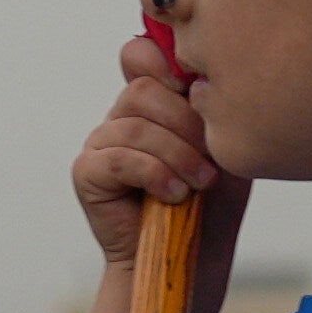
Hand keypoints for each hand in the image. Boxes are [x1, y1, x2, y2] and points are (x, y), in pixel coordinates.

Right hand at [70, 29, 218, 275]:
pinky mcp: (87, 173)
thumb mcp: (224, 144)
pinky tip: (174, 194)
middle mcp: (121, 116)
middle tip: (211, 160)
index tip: (198, 90)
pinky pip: (118, 157)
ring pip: (135, 124)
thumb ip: (213, 106)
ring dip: (177, 155)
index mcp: (151, 102)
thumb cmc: (212, 202)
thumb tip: (203, 79)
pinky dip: (153, 174)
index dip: (166, 61)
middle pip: (145, 88)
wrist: (192, 257)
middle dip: (186, 123)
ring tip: (199, 183)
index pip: (142, 55)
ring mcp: (101, 142)